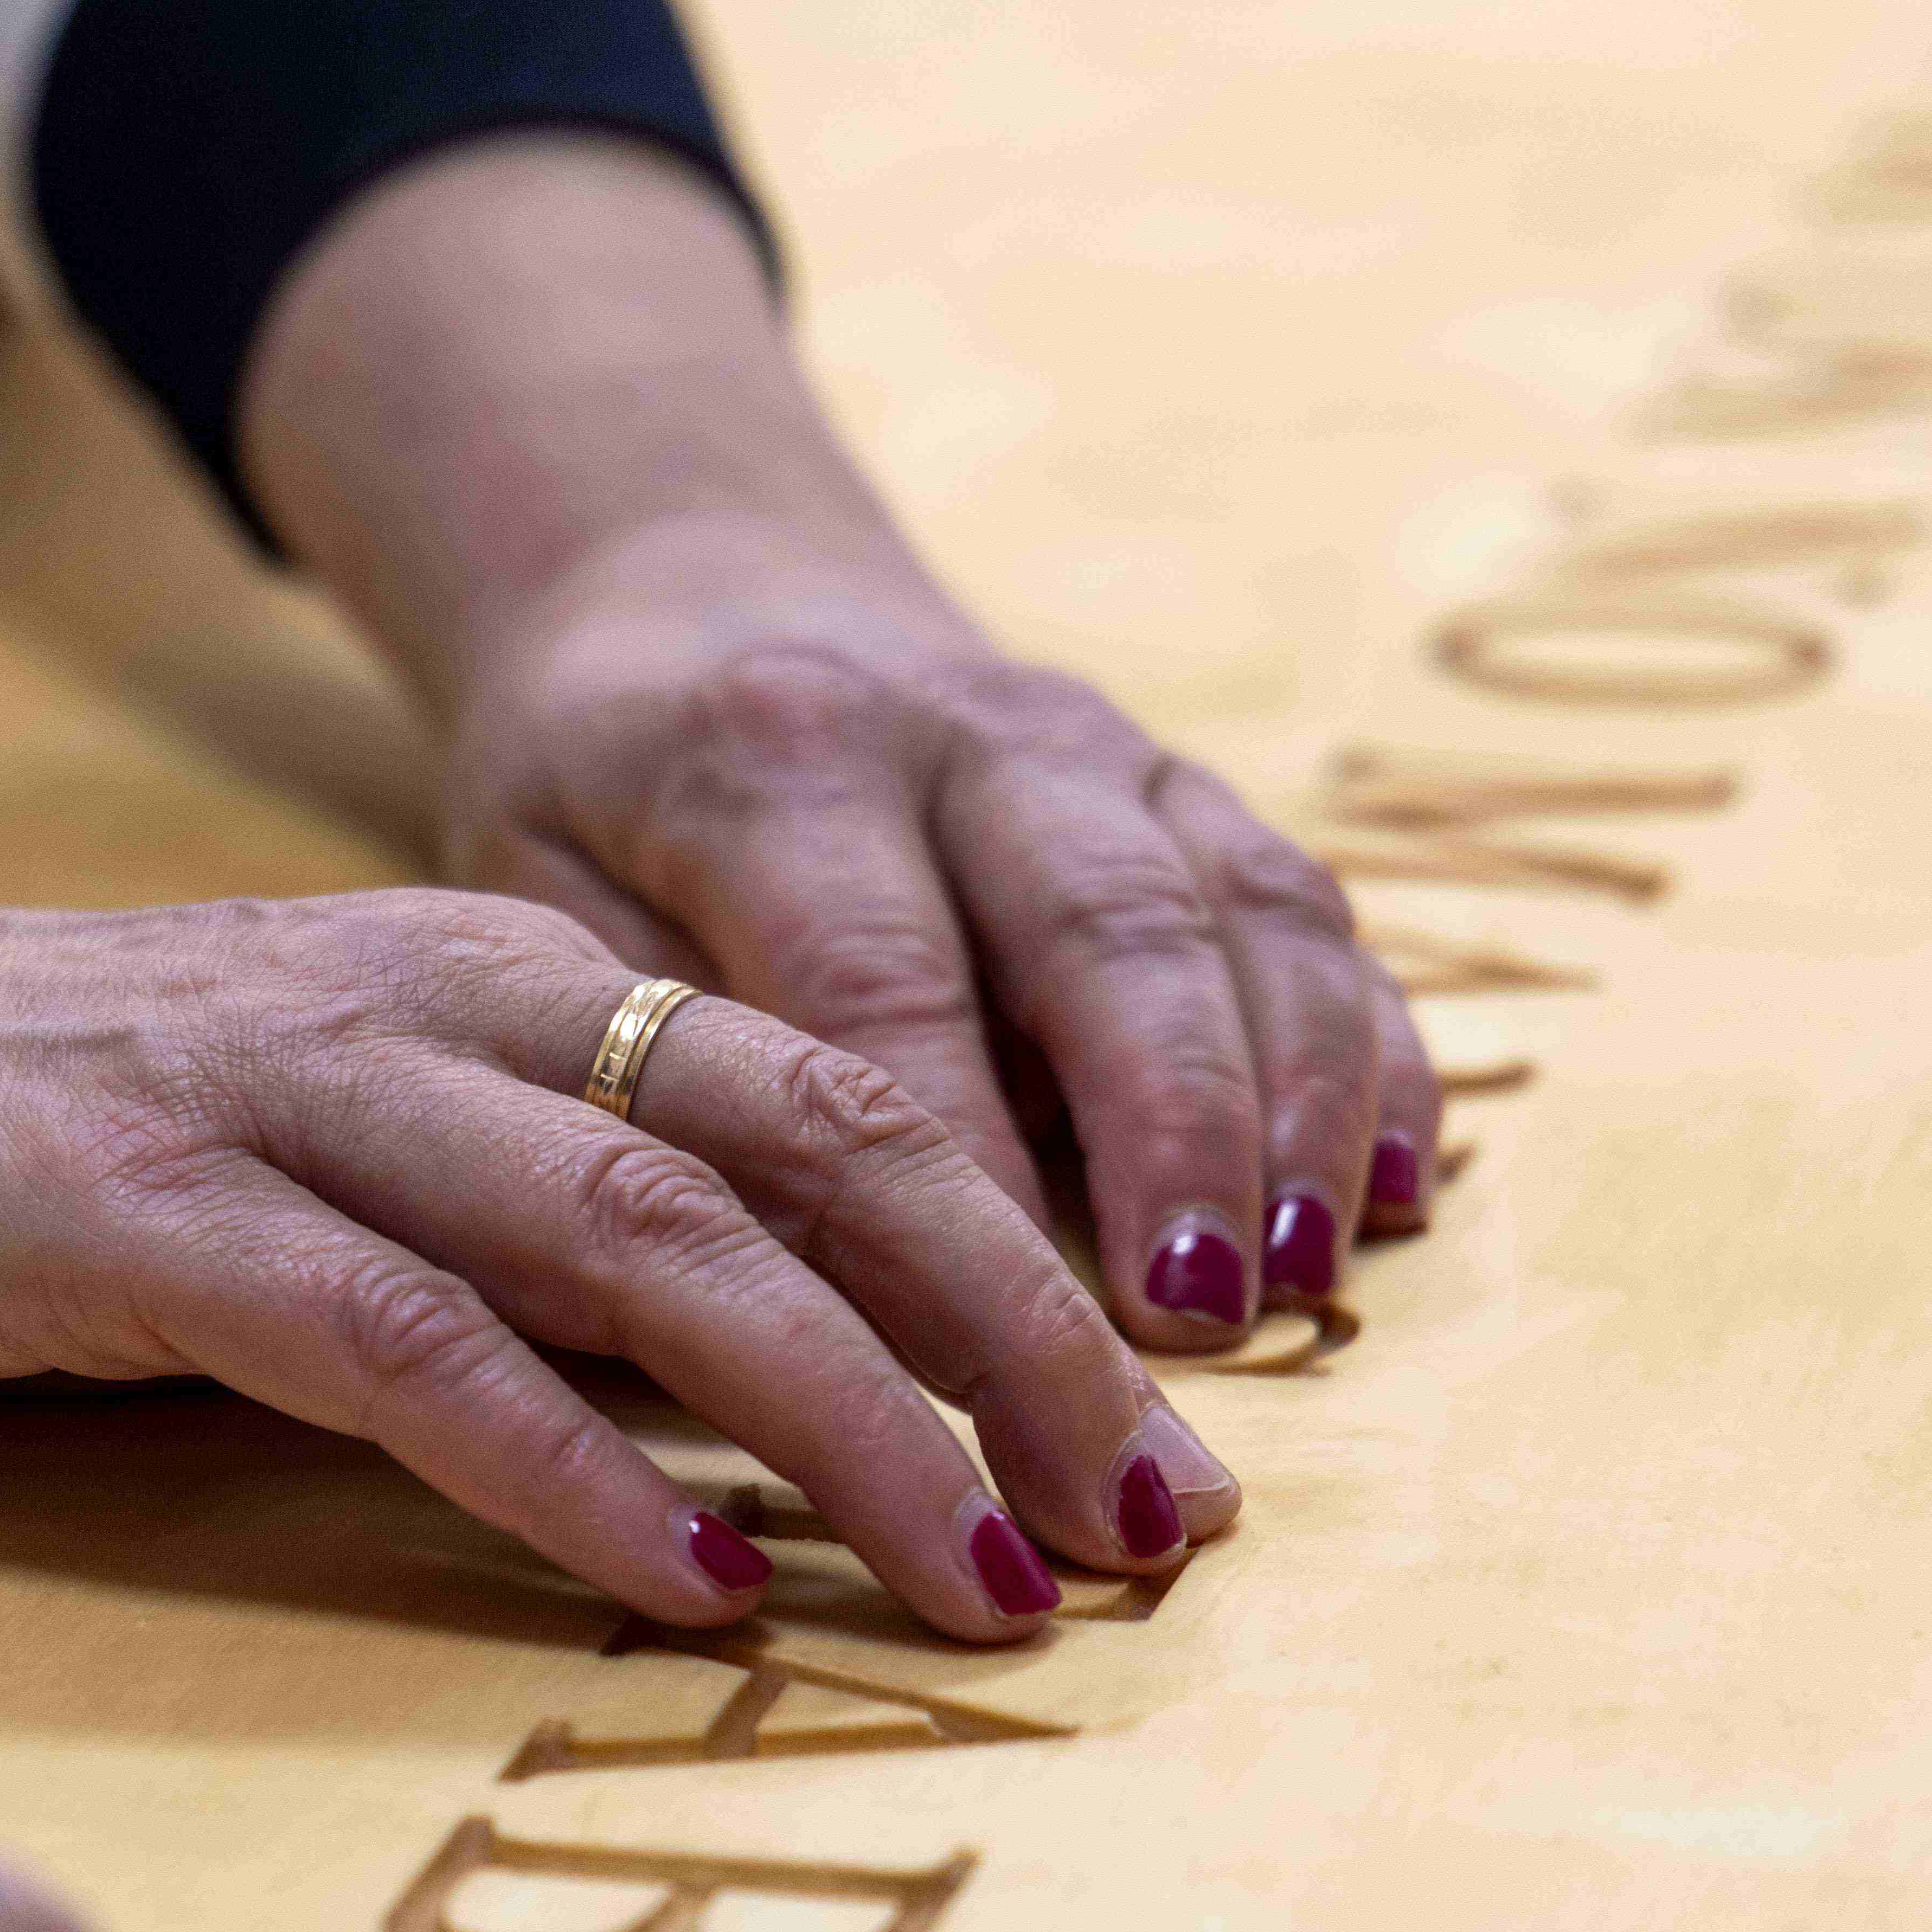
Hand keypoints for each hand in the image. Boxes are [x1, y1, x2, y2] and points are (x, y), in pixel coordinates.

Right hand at [0, 808, 1232, 1644]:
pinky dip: (564, 1463)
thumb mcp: (357, 1156)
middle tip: (1162, 1525)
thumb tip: (794, 1413)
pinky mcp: (138, 1212)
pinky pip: (401, 1340)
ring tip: (991, 1576)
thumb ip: (559, 1249)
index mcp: (521, 984)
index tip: (1179, 1446)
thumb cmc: (54, 1138)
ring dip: (849, 1419)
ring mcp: (293, 1103)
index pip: (854, 1105)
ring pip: (649, 1237)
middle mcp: (444, 1010)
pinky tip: (684, 1578)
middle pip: (816, 1153)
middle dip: (1021, 1344)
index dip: (1041, 1272)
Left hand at [450, 525, 1437, 1351]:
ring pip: (1240, 911)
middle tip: (1198, 1320)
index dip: (947, 1171)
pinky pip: (1306, 909)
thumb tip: (785, 1272)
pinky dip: (1369, 1049)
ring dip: (1294, 1104)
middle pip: (1106, 932)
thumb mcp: (537, 893)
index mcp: (780, 758)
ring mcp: (1101, 746)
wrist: (693, 585)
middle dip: (1171, 1136)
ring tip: (1309, 1278)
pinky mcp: (1184, 782)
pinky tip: (1394, 1194)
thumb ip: (655, 1059)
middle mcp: (966, 732)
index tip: (979, 1346)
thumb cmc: (596, 788)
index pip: (885, 988)